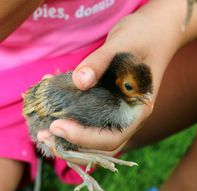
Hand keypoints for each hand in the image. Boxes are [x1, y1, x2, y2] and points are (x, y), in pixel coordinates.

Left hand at [38, 0, 192, 160]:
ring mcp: (117, 114)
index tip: (57, 126)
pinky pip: (88, 124)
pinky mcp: (106, 107)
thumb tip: (79, 82)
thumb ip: (100, 62)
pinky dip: (69, 124)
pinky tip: (50, 112)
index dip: (84, 138)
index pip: (113, 137)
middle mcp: (128, 118)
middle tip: (44, 135)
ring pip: (94, 141)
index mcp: (137, 110)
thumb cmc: (143, 37)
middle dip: (72, 147)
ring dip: (68, 142)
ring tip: (43, 133)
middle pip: (101, 148)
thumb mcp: (122, 43)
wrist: (151, 33)